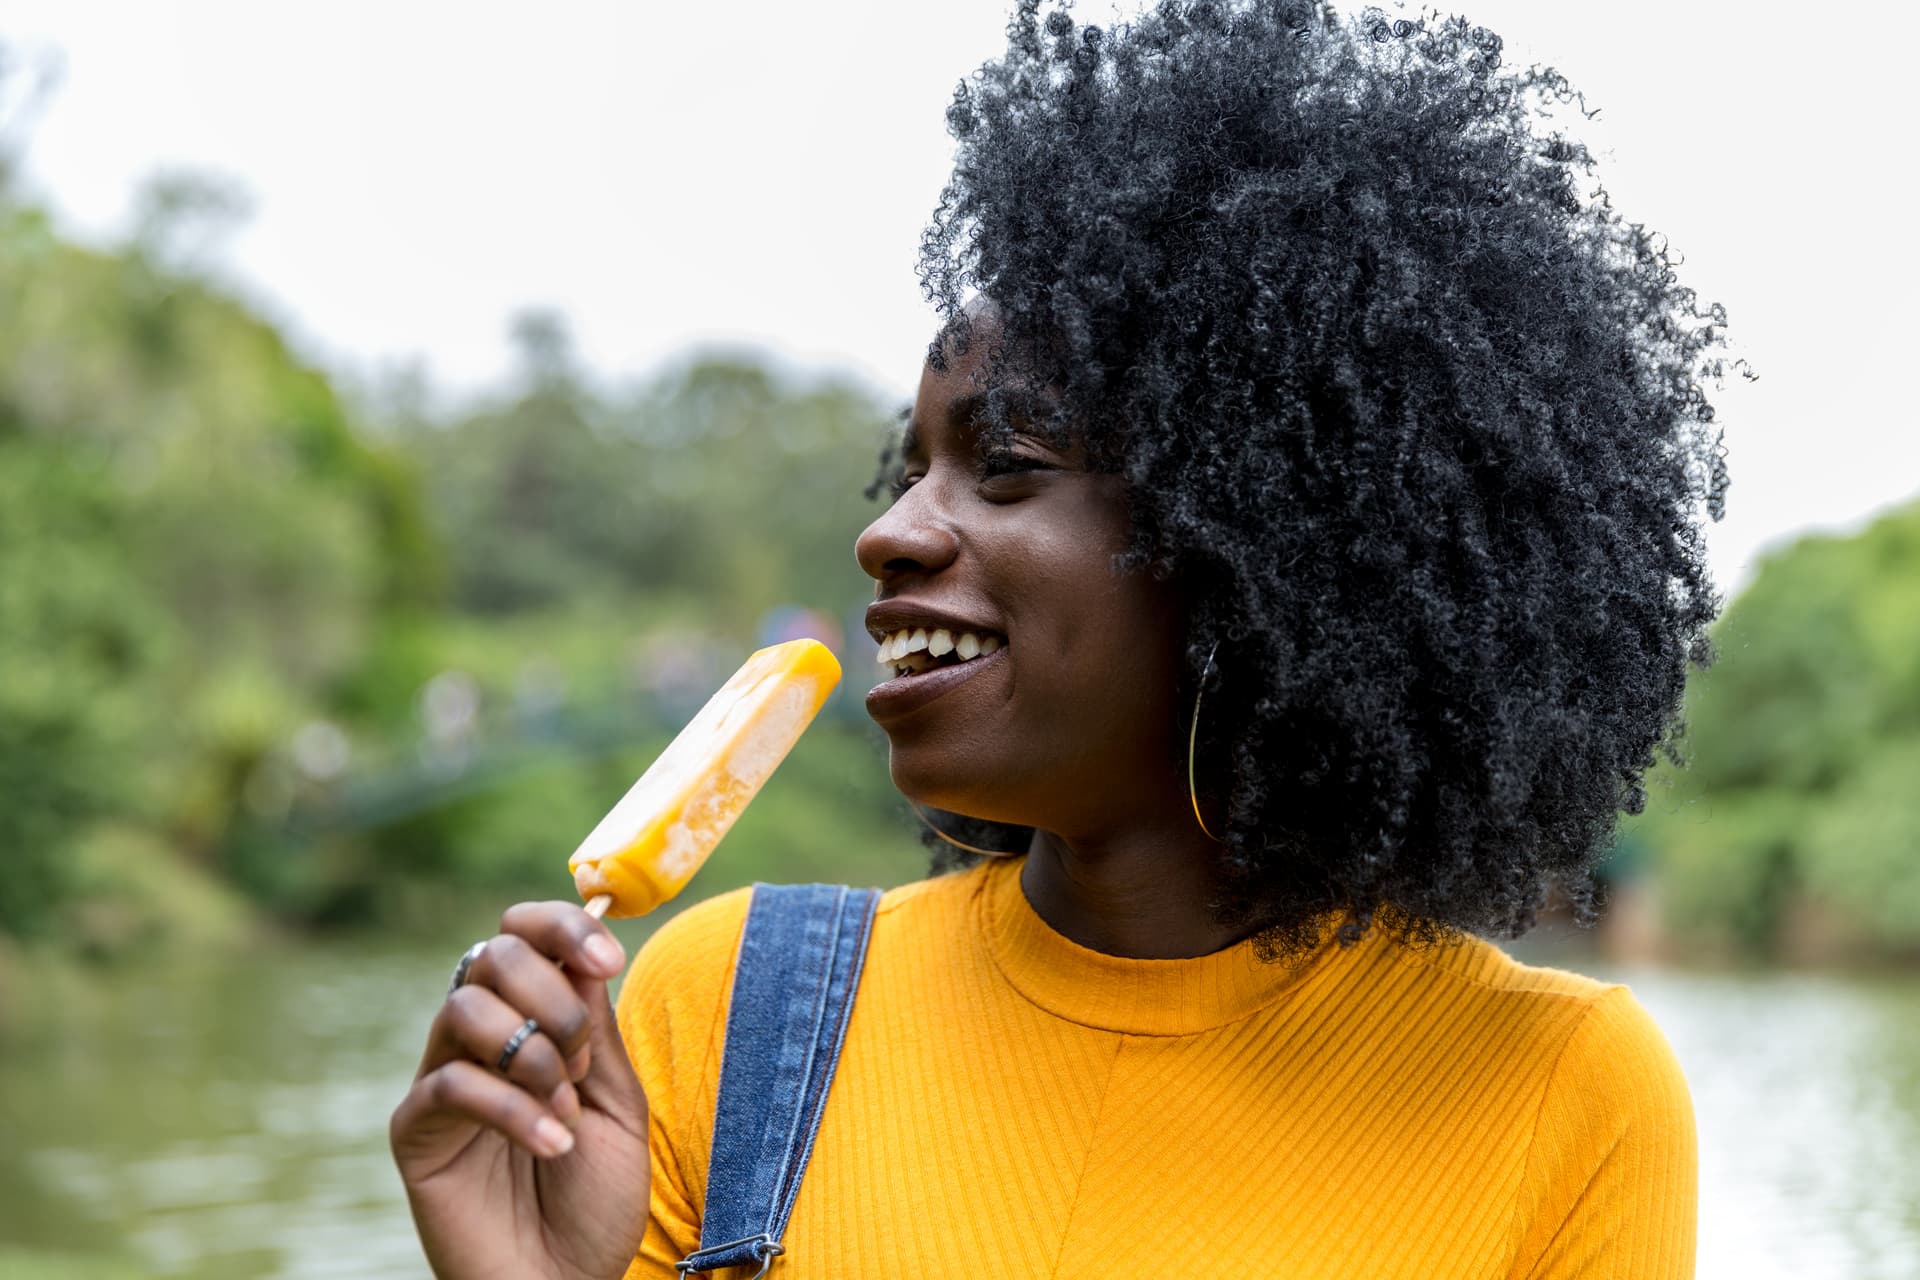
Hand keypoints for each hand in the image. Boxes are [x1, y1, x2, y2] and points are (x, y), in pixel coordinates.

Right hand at [390, 902, 649, 1279]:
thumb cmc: (596, 1199)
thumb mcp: (617, 1104)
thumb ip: (595, 1030)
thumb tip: (581, 953)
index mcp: (531, 1019)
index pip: (523, 933)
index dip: (561, 927)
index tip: (607, 959)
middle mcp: (481, 1039)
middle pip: (493, 955)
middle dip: (553, 1001)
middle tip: (581, 1065)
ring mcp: (442, 1079)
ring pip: (464, 1008)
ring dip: (532, 1057)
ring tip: (564, 1114)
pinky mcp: (415, 1131)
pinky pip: (450, 1085)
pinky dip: (512, 1109)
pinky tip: (551, 1145)